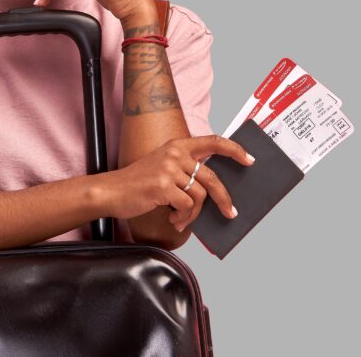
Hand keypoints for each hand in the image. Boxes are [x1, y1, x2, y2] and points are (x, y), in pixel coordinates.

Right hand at [99, 135, 255, 231]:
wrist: (111, 191)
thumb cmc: (138, 183)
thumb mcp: (163, 167)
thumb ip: (186, 171)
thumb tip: (212, 190)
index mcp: (178, 145)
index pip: (213, 141)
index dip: (234, 150)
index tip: (249, 160)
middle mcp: (175, 153)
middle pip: (212, 177)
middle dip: (224, 198)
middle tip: (231, 213)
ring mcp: (169, 169)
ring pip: (199, 196)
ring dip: (193, 213)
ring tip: (181, 219)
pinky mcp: (164, 186)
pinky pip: (187, 206)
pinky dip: (183, 217)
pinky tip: (172, 219)